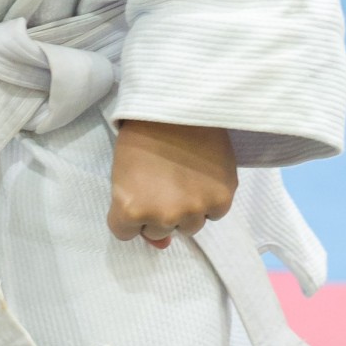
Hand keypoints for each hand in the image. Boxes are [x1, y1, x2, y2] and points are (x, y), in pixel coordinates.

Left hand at [108, 120, 237, 249]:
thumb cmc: (141, 132)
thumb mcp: (123, 172)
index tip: (137, 189)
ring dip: (186, 208)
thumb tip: (161, 245)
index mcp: (130, 209)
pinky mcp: (222, 198)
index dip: (131, 210)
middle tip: (162, 179)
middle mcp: (162, 216)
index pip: (126, 233)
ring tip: (184, 175)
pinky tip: (203, 173)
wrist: (177, 100)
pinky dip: (210, 198)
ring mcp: (195, 209)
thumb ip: (137, 213)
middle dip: (158, 211)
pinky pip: (215, 213)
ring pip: (189, 226)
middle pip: (159, 231)